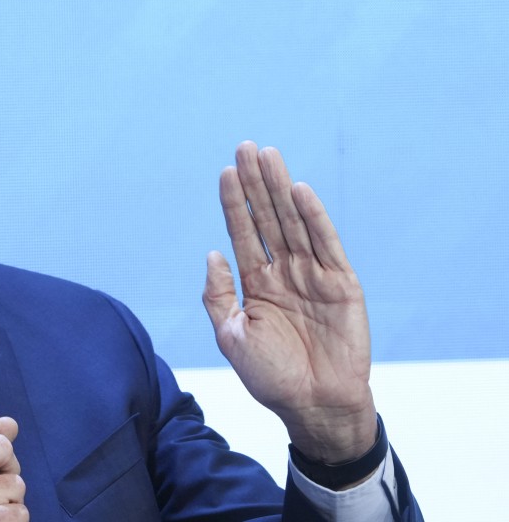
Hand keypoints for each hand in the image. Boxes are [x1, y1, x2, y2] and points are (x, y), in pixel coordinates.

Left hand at [202, 141, 376, 462]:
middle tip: (246, 147)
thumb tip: (212, 252)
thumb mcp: (232, 336)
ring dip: (280, 189)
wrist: (315, 405)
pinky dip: (313, 217)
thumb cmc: (271, 376)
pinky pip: (325, 244)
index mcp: (257, 282)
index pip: (242, 232)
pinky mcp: (341, 283)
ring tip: (268, 156)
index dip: (233, 202)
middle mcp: (284, 271)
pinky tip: (299, 191)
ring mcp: (312, 275)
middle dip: (256, 183)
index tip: (225, 171)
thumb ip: (218, 295)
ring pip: (293, 222)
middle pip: (267, 218)